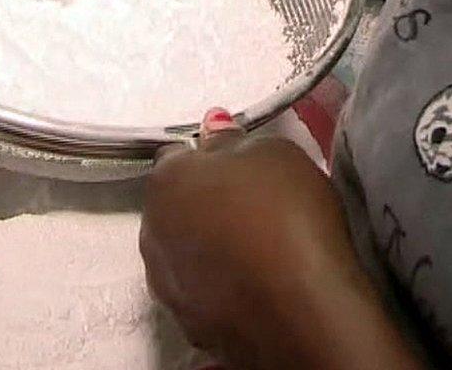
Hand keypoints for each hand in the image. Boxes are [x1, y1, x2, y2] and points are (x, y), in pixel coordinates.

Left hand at [142, 111, 415, 369]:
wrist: (301, 307)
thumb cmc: (286, 214)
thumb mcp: (273, 153)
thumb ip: (233, 140)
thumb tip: (212, 126)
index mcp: (164, 183)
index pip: (177, 156)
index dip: (210, 158)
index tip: (241, 167)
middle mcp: (150, 233)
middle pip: (176, 207)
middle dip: (204, 205)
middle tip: (251, 209)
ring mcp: (165, 284)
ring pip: (184, 253)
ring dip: (207, 248)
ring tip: (254, 252)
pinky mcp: (188, 323)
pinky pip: (202, 292)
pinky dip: (220, 286)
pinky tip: (254, 286)